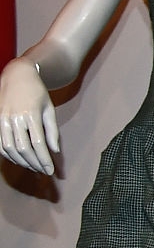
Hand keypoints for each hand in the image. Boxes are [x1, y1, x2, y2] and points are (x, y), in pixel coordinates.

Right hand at [0, 57, 59, 173]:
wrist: (17, 75)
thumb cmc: (37, 92)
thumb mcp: (49, 109)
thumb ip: (52, 131)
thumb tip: (55, 151)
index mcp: (30, 114)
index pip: (38, 143)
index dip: (44, 159)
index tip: (50, 170)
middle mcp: (14, 117)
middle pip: (23, 148)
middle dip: (34, 163)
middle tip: (43, 172)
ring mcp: (2, 118)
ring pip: (9, 147)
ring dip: (21, 161)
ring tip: (32, 167)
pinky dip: (8, 154)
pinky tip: (18, 159)